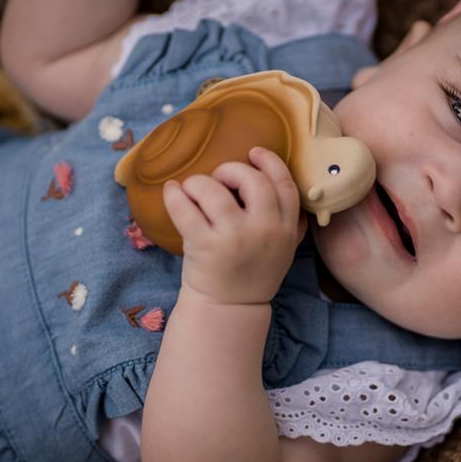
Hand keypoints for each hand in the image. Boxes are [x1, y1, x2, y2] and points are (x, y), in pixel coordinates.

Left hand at [164, 147, 305, 305]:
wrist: (230, 309)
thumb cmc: (253, 272)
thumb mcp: (283, 248)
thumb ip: (288, 220)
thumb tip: (279, 181)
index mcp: (285, 227)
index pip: (284, 184)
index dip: (270, 162)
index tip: (254, 152)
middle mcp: (264, 229)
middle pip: (251, 180)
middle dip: (231, 170)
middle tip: (219, 179)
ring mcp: (234, 238)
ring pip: (214, 191)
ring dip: (198, 182)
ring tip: (191, 189)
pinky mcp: (205, 246)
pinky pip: (185, 209)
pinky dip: (174, 195)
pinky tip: (172, 191)